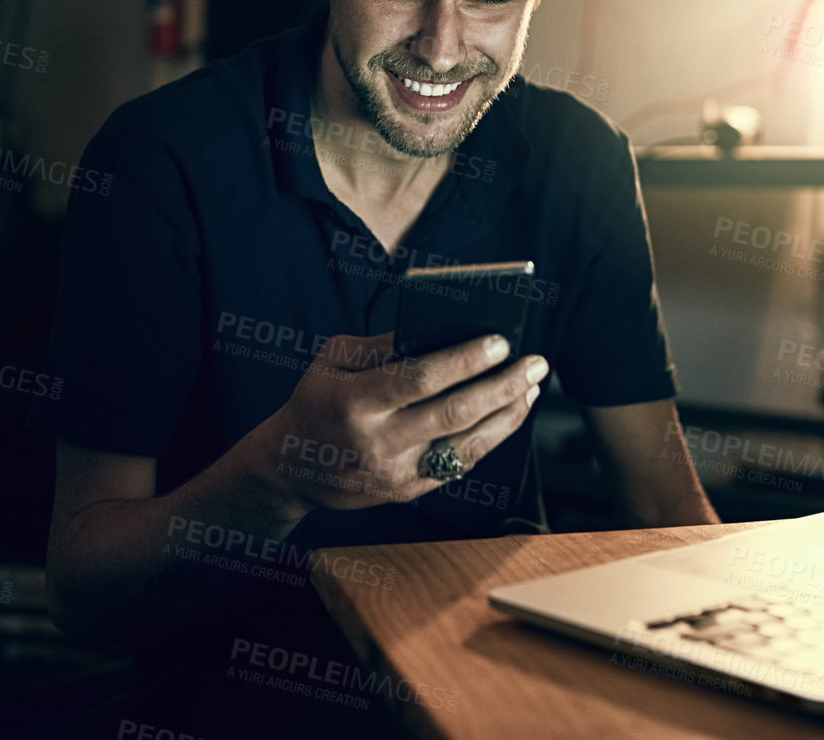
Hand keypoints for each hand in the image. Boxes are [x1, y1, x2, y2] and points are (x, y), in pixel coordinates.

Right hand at [245, 330, 548, 511]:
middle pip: (452, 413)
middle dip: (501, 386)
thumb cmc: (316, 400)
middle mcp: (376, 442)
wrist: (290, 467)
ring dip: (507, 415)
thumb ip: (381, 345)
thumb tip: (439, 331)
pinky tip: (509, 414)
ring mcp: (395, 473)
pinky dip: (490, 438)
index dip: (463, 361)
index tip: (500, 341)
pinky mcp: (407, 492)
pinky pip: (459, 464)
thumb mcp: (332, 360)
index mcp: (353, 402)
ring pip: (465, 445)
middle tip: (534, 363)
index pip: (419, 379)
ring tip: (532, 387)